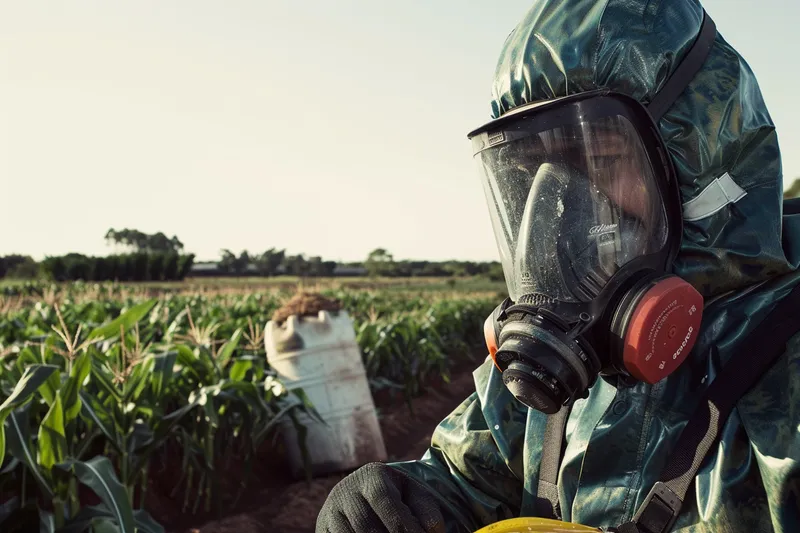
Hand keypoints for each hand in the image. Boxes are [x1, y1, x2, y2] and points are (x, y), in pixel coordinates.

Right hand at [316, 462, 445, 532]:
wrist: (365, 494)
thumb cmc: (398, 496)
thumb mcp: (414, 495)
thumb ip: (427, 511)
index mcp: (372, 476)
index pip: (386, 503)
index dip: (404, 526)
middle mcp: (346, 491)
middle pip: (366, 527)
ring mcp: (330, 512)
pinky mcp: (322, 529)